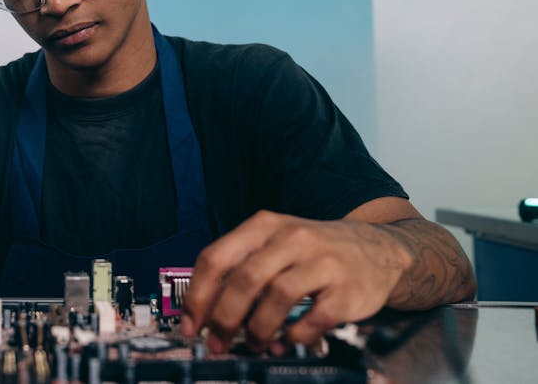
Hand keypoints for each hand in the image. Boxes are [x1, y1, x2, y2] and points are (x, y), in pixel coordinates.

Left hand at [180, 210, 411, 350]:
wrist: (379, 249)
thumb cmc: (315, 251)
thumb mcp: (275, 244)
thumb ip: (241, 269)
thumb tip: (205, 313)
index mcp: (264, 226)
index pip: (217, 258)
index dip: (198, 296)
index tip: (190, 325)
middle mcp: (292, 237)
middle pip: (245, 279)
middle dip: (224, 319)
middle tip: (218, 343)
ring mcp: (322, 261)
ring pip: (277, 297)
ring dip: (258, 329)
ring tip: (255, 343)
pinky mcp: (347, 289)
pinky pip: (312, 319)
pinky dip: (293, 336)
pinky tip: (286, 341)